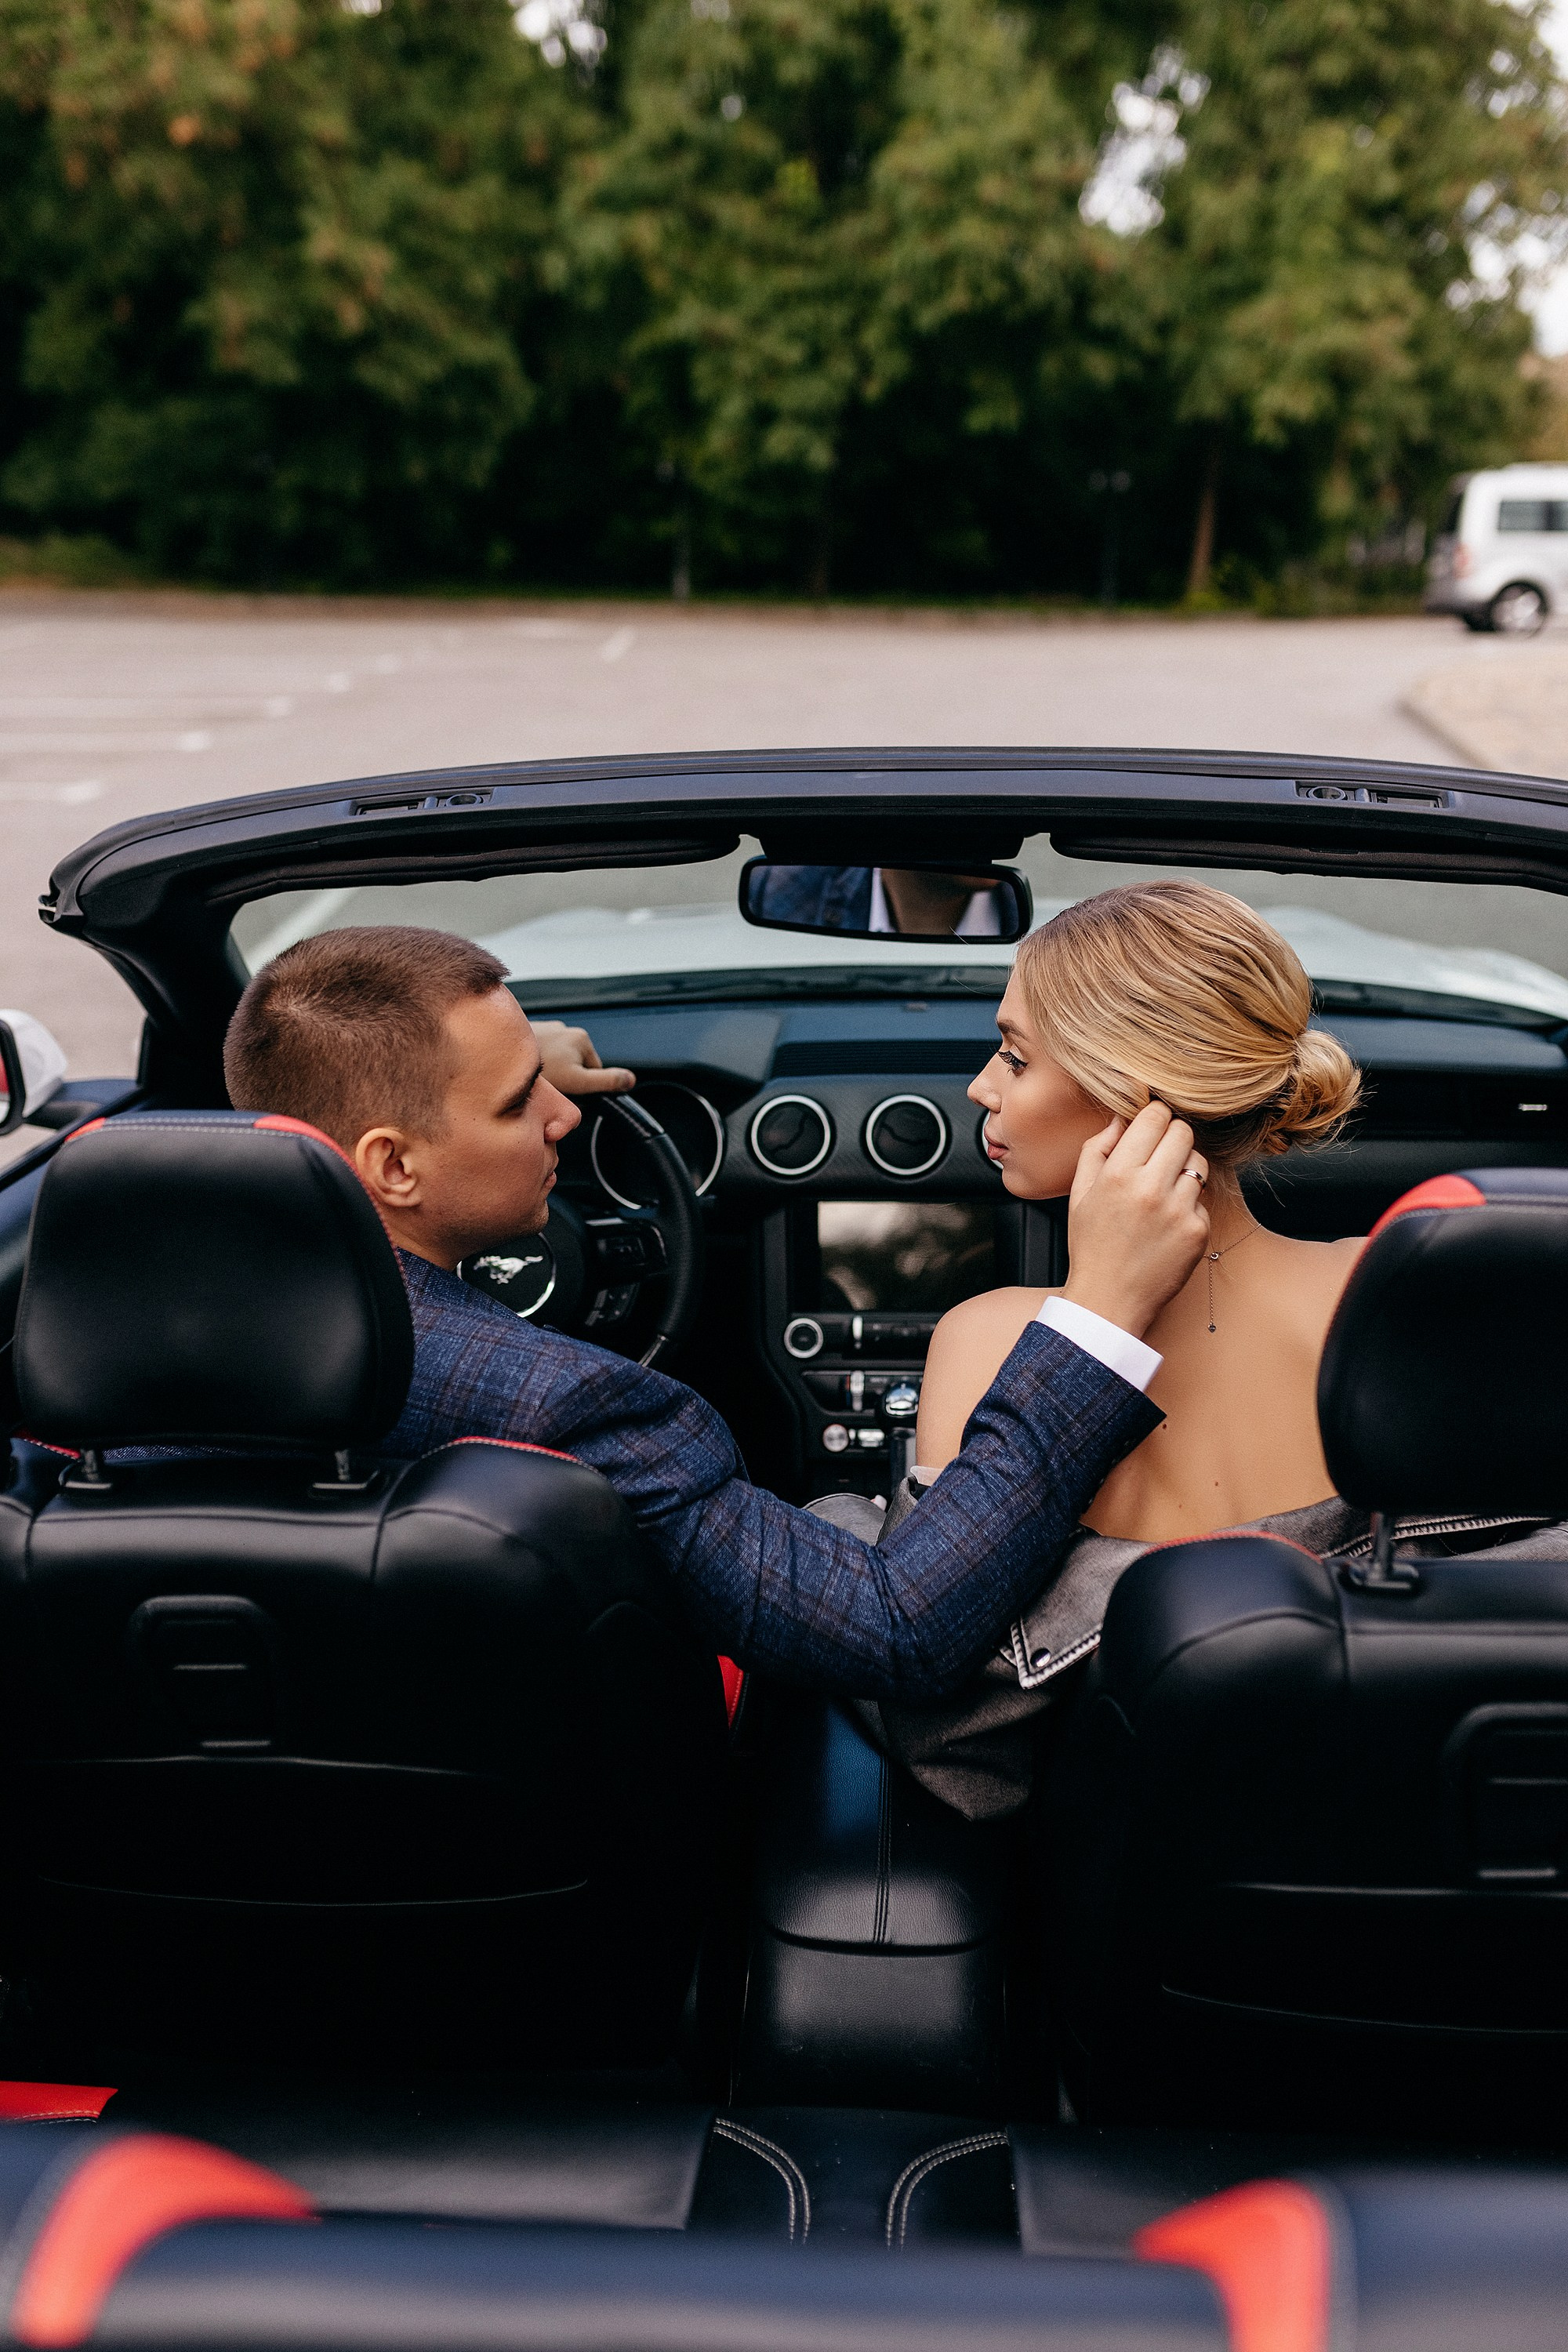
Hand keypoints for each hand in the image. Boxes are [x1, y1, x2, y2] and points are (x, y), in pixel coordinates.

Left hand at [531, 1021, 634, 1096]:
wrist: (498, 1054)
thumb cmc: (539, 1071)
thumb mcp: (578, 1082)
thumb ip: (606, 1081)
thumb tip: (630, 1080)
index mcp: (582, 1039)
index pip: (593, 1070)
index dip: (583, 1087)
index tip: (569, 1092)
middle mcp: (565, 1029)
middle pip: (574, 1063)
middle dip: (565, 1077)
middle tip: (551, 1087)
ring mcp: (546, 1029)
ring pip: (556, 1059)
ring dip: (549, 1071)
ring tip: (537, 1079)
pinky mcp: (528, 1033)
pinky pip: (539, 1054)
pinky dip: (536, 1064)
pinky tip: (527, 1072)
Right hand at [1062, 1102, 1209, 1339]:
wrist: (1109, 1300)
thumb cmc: (1091, 1246)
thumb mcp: (1080, 1193)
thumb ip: (1096, 1149)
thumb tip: (1120, 1119)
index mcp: (1118, 1174)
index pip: (1155, 1117)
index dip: (1154, 1116)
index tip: (1151, 1126)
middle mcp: (1151, 1188)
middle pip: (1183, 1132)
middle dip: (1172, 1136)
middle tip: (1160, 1154)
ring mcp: (1178, 1210)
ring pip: (1199, 1163)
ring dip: (1185, 1169)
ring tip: (1164, 1190)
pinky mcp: (1197, 1231)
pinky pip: (1202, 1200)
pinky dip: (1188, 1206)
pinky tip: (1168, 1223)